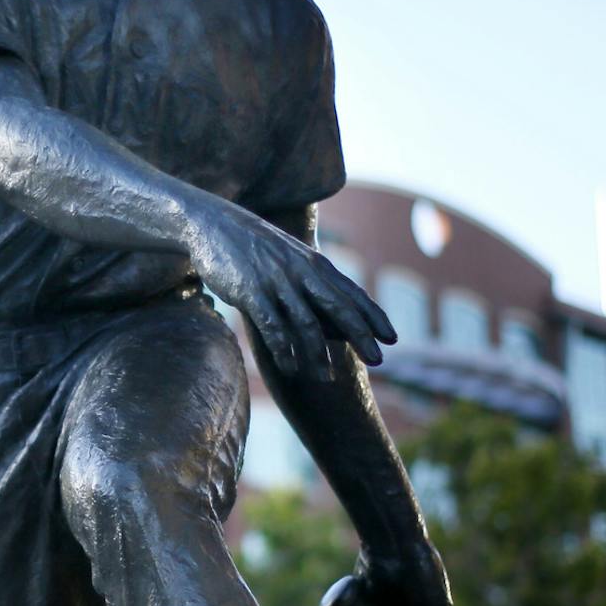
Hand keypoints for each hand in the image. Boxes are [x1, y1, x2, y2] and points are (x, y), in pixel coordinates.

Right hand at [183, 199, 395, 378]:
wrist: (214, 225)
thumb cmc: (256, 250)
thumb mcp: (291, 262)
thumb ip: (315, 290)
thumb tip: (340, 327)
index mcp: (314, 264)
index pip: (352, 293)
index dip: (373, 317)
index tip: (391, 339)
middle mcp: (301, 272)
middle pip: (338, 307)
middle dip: (360, 335)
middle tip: (378, 360)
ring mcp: (276, 282)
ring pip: (305, 323)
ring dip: (318, 354)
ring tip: (327, 379)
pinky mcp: (251, 292)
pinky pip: (272, 326)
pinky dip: (284, 349)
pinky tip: (291, 369)